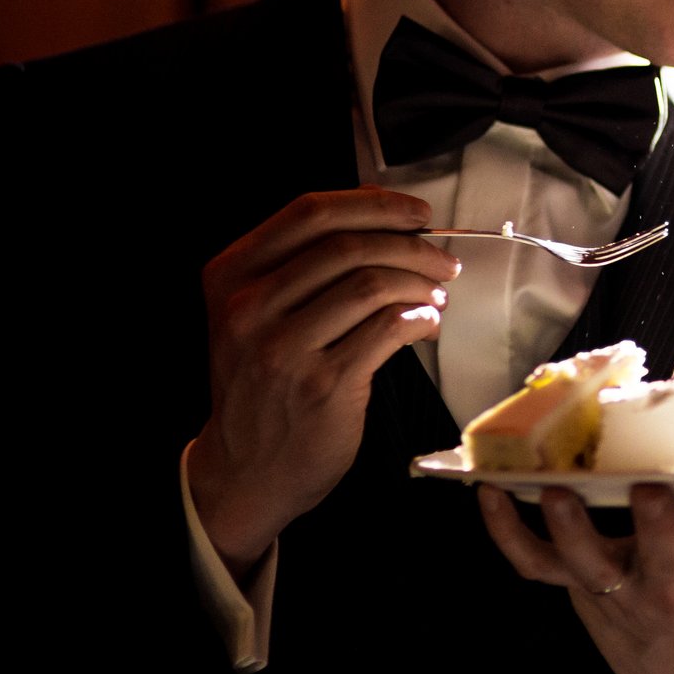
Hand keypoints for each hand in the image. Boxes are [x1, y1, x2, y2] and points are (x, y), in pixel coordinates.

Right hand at [186, 188, 456, 578]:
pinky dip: (421, 318)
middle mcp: (248, 307)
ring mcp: (283, 348)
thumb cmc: (265, 382)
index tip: (416, 212)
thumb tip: (388, 219)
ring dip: (420, 283)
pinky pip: (388, 329)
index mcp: (231, 275)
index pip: (309, 213)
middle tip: (442, 262)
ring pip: (372, 284)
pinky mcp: (322, 384)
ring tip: (438, 295)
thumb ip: (302, 265)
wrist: (246, 468)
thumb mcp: (256, 314)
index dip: (374, 205)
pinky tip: (427, 324)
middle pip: (348, 246)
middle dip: (411, 246)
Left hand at [479, 483, 673, 673]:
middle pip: (659, 561)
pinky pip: (536, 565)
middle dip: (654, 527)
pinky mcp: (581, 590)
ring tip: (558, 491)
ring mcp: (620, 592)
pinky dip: (506, 532)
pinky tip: (489, 493)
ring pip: (588, 565)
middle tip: (649, 488)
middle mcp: (671, 591)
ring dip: (571, 529)